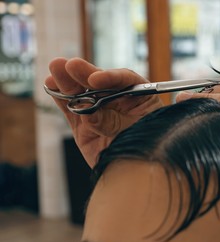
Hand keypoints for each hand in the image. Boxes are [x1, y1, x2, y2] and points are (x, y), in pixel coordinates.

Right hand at [45, 57, 162, 166]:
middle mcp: (119, 101)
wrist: (135, 175)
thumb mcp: (134, 133)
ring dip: (68, 82)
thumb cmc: (145, 150)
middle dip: (85, 74)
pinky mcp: (83, 126)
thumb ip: (111, 122)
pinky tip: (51, 86)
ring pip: (82, 94)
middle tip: (71, 65)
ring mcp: (100, 112)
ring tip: (56, 68)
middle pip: (100, 84)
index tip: (96, 80)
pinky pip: (71, 109)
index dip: (111, 77)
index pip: (126, 80)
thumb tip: (86, 113)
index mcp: (140, 97)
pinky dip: (61, 99)